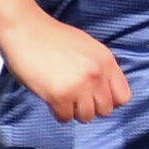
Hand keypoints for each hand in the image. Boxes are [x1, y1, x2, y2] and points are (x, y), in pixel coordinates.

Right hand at [0, 15, 131, 122]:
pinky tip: (52, 99)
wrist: (25, 30)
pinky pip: (66, 118)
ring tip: (64, 98)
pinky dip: (58, 112)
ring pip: (87, 117)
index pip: (123, 97)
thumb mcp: (88, 48)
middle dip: (91, 107)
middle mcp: (97, 74)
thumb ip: (100, 68)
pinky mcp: (60, 95)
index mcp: (106, 61)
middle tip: (76, 98)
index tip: (96, 97)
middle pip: (105, 110)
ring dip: (75, 111)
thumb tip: (106, 93)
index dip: (110, 101)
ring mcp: (79, 86)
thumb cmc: (53, 38)